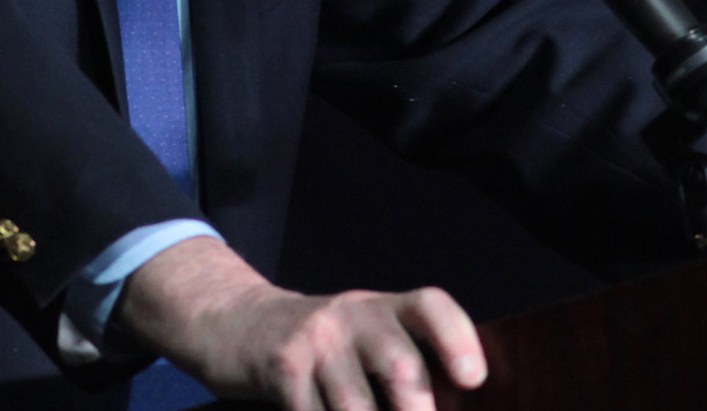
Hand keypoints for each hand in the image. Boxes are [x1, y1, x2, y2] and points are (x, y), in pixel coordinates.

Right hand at [116, 236, 486, 409]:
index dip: (456, 338)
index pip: (429, 307)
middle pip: (399, 364)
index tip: (472, 378)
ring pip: (356, 407)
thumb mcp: (360, 337)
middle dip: (415, 408)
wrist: (234, 323)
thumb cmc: (320, 346)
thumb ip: (401, 366)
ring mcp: (314, 340)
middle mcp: (351, 316)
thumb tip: (442, 406)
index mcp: (382, 308)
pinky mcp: (282, 368)